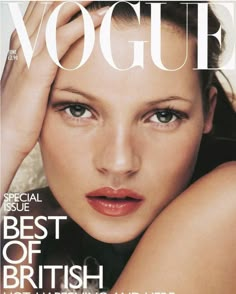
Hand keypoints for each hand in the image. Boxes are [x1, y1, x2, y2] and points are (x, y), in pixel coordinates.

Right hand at [1, 1, 106, 196]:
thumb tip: (55, 64)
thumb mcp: (29, 84)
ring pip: (55, 13)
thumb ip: (39, 69)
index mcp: (21, 46)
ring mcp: (29, 55)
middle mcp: (23, 44)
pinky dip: (82, 24)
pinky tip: (98, 17)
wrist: (3, 136)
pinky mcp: (38, 71)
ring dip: (79, 1)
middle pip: (47, 3)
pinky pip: (62, 39)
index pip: (41, 9)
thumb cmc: (17, 114)